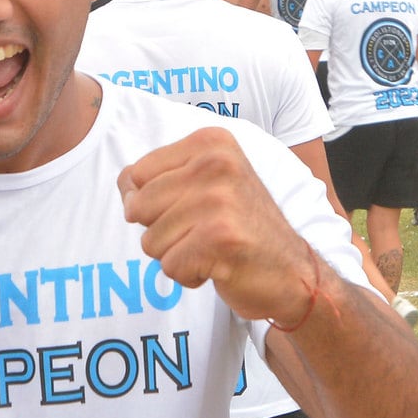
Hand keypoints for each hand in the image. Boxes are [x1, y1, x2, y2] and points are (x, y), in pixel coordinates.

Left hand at [118, 127, 313, 325]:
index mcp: (210, 142)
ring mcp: (219, 200)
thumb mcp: (204, 183)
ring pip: (150, 241)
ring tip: (212, 248)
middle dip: (161, 232)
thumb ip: (158, 178)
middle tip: (202, 232)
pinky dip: (188, 276)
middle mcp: (216, 163)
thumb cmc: (239, 227)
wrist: (293, 271)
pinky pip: (169, 266)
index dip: (150, 203)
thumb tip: (124, 187)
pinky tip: (219, 265)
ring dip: (176, 255)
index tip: (190, 209)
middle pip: (138, 208)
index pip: (135, 175)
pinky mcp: (220, 238)